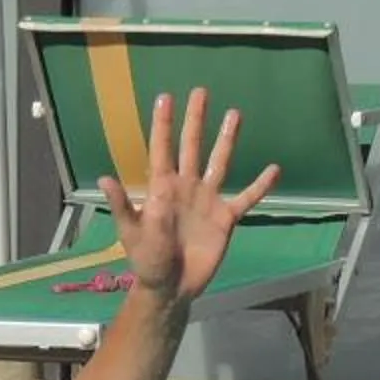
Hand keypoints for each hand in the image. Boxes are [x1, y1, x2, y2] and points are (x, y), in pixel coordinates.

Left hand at [102, 89, 280, 305]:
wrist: (171, 287)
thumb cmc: (147, 261)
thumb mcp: (132, 233)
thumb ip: (124, 205)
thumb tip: (105, 178)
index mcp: (163, 188)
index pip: (162, 149)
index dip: (163, 124)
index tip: (165, 97)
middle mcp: (187, 187)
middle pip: (192, 146)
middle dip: (195, 120)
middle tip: (201, 92)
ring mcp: (207, 200)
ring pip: (220, 163)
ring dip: (227, 140)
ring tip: (234, 114)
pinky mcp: (225, 218)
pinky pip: (246, 198)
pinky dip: (260, 186)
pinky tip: (274, 170)